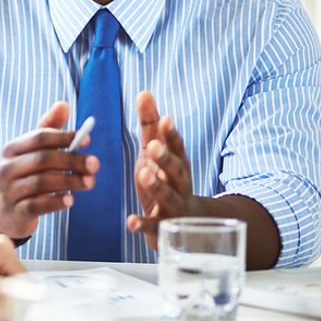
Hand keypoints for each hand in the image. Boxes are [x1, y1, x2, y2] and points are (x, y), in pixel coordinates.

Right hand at [0, 102, 98, 238]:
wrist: (4, 210)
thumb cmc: (25, 174)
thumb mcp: (32, 151)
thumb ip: (48, 128)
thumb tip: (63, 104)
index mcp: (12, 148)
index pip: (39, 138)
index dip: (64, 137)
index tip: (88, 141)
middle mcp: (6, 167)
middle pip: (42, 159)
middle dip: (72, 161)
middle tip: (95, 164)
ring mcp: (9, 190)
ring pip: (41, 182)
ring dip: (69, 181)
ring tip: (89, 182)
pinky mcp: (16, 211)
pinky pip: (37, 205)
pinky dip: (55, 202)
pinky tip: (71, 200)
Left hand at [127, 91, 200, 248]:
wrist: (190, 226)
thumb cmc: (168, 181)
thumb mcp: (157, 153)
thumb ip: (151, 125)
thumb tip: (144, 92)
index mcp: (178, 163)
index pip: (177, 147)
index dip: (171, 134)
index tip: (165, 119)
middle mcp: (180, 184)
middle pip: (176, 169)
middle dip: (165, 157)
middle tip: (153, 145)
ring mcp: (173, 207)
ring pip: (168, 196)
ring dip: (157, 186)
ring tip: (144, 174)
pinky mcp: (163, 228)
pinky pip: (153, 227)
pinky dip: (143, 224)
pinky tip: (130, 221)